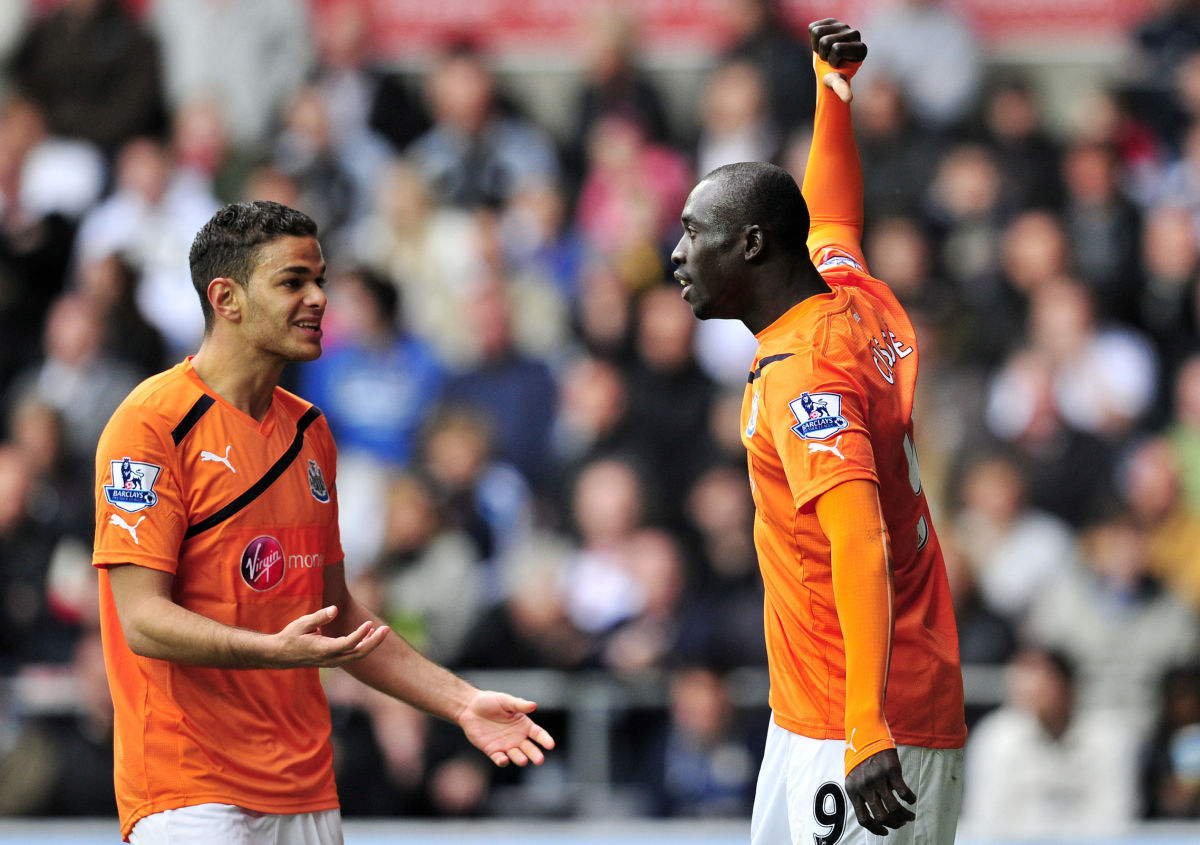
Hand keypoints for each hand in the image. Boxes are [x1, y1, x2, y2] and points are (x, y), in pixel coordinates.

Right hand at [267, 605, 389, 667]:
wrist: (279, 655)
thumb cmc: (290, 636)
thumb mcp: (302, 623)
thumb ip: (319, 617)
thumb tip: (335, 609)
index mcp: (323, 650)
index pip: (348, 644)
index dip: (361, 634)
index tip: (370, 622)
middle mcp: (330, 659)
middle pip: (358, 654)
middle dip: (375, 642)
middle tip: (387, 629)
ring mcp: (332, 662)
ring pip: (356, 656)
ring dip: (370, 644)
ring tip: (382, 631)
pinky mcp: (332, 661)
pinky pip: (351, 655)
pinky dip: (362, 646)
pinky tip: (369, 634)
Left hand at [458, 690, 555, 766]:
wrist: (470, 708)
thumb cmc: (490, 701)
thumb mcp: (506, 700)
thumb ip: (519, 705)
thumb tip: (534, 705)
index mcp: (524, 725)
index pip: (538, 734)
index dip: (545, 739)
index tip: (550, 745)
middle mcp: (517, 737)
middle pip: (529, 748)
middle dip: (535, 754)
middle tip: (540, 760)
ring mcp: (505, 745)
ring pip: (516, 755)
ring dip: (520, 759)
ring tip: (523, 760)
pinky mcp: (493, 751)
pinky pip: (499, 758)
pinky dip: (502, 761)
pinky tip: (503, 760)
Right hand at [809, 18, 867, 102]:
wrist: (828, 66)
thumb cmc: (834, 75)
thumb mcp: (836, 82)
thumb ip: (842, 88)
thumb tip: (848, 99)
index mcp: (861, 49)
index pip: (837, 49)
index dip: (831, 60)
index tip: (836, 65)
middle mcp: (855, 34)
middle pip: (826, 41)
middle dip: (823, 54)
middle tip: (829, 59)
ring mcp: (843, 26)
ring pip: (819, 32)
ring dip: (817, 46)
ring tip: (825, 51)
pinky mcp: (831, 21)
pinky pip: (813, 27)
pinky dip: (813, 39)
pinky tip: (820, 43)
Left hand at [845, 748, 915, 834]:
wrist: (864, 731)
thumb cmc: (860, 756)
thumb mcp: (854, 776)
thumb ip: (861, 793)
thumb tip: (878, 814)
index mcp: (852, 790)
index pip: (864, 819)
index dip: (876, 829)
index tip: (886, 831)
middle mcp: (863, 786)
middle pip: (882, 816)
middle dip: (894, 823)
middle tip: (902, 822)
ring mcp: (877, 778)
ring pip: (894, 807)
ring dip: (905, 815)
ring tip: (909, 815)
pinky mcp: (890, 770)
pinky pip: (904, 792)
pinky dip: (910, 799)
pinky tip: (911, 799)